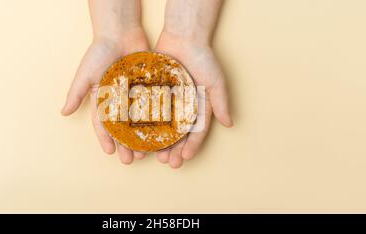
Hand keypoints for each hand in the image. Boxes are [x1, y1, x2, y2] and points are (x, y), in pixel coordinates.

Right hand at [61, 0, 148, 164]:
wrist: (120, 31)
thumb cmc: (99, 51)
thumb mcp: (85, 74)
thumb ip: (76, 93)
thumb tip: (63, 113)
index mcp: (103, 100)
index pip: (103, 124)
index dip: (106, 139)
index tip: (110, 153)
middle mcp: (119, 101)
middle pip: (123, 128)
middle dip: (126, 144)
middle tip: (131, 160)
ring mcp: (135, 95)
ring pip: (140, 122)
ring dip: (142, 138)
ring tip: (147, 152)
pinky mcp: (149, 87)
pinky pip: (154, 106)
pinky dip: (157, 119)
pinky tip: (162, 132)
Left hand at [154, 0, 232, 168]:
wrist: (183, 35)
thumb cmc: (202, 57)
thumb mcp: (215, 80)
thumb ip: (220, 102)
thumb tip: (229, 124)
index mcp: (198, 107)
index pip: (196, 131)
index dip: (191, 146)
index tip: (184, 159)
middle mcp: (182, 107)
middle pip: (177, 134)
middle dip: (172, 150)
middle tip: (166, 163)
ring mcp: (167, 100)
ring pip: (160, 126)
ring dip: (156, 142)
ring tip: (150, 155)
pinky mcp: (153, 92)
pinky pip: (147, 110)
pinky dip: (142, 123)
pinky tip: (137, 135)